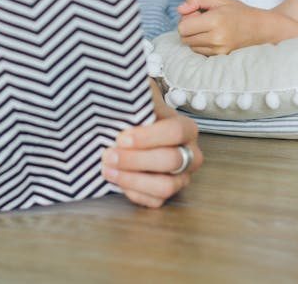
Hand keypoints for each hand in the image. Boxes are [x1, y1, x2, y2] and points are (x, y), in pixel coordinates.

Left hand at [101, 83, 202, 207]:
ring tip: (107, 169)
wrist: (130, 128)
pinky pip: (154, 202)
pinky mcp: (166, 194)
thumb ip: (136, 95)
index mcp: (186, 128)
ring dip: (132, 179)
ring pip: (165, 187)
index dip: (149, 136)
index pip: (176, 132)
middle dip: (136, 159)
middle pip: (170, 161)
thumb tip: (124, 94)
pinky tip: (115, 179)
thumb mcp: (139, 97)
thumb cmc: (137, 112)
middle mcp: (189, 154)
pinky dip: (133, 192)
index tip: (121, 137)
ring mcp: (180, 177)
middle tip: (108, 154)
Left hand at [176, 0, 271, 54]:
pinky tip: (212, 36)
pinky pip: (200, 52)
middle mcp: (216, 38)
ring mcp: (219, 50)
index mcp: (215, 21)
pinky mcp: (220, 57)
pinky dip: (201, 44)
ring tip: (208, 28)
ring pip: (191, 46)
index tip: (196, 13)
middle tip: (202, 19)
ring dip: (194, 37)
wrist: (259, 28)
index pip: (182, 27)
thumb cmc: (237, 11)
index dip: (185, 18)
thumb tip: (180, 10)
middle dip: (188, 28)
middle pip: (184, 38)